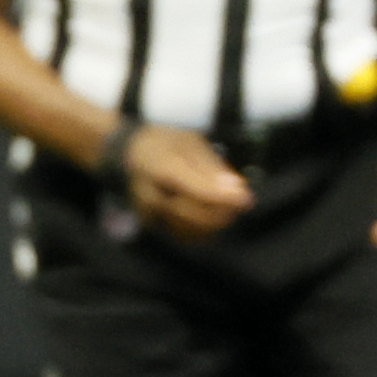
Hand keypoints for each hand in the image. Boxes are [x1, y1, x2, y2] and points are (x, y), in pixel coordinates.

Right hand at [122, 125, 254, 242]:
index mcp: (161, 167)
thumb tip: (237, 189)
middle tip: (242, 199)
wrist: (130, 154)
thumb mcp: (190, 141)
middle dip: (223, 211)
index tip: (246, 199)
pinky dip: (204, 228)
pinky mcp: (154, 224)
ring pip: (191, 229)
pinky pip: (185, 235)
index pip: (196, 189)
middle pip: (194, 214)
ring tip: (229, 204)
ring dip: (216, 221)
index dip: (223, 197)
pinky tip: (212, 213)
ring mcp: (150, 213)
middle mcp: (151, 194)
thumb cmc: (165, 143)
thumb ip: (212, 167)